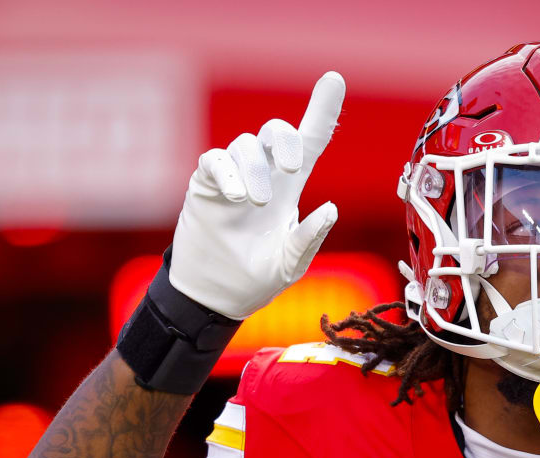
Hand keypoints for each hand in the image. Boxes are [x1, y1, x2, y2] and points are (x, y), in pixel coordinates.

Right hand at [168, 72, 344, 319]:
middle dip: (287, 140)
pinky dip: (227, 171)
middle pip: (276, 132)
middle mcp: (263, 175)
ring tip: (255, 203)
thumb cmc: (255, 278)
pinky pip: (215, 160)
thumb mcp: (289, 264)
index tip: (334, 80)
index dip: (322, 110)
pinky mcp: (206, 184)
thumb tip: (330, 209)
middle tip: (294, 168)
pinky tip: (236, 195)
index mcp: (289, 189)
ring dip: (255, 169)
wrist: (213, 296)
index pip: (310, 141)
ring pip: (245, 145)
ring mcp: (232, 176)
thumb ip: (308, 240)